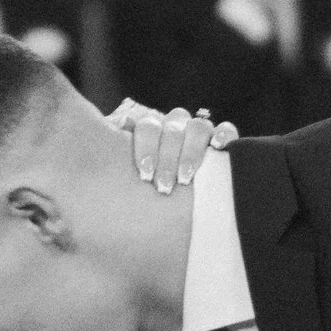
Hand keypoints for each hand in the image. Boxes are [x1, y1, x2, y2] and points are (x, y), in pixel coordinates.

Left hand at [107, 99, 234, 193]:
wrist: (177, 203)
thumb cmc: (140, 189)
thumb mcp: (121, 174)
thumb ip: (111, 160)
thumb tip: (103, 149)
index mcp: (151, 130)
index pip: (147, 126)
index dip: (145, 147)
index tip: (145, 174)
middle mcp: (174, 127)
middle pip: (171, 129)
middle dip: (167, 158)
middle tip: (163, 186)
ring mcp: (198, 132)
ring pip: (197, 127)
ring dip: (191, 152)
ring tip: (185, 178)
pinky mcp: (223, 140)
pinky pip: (227, 129)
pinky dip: (224, 134)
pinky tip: (218, 148)